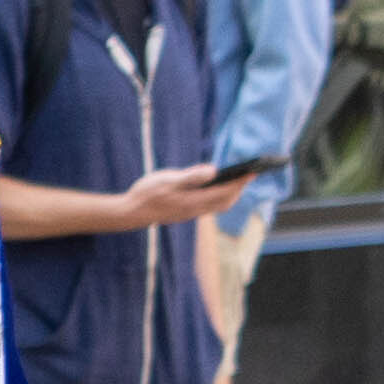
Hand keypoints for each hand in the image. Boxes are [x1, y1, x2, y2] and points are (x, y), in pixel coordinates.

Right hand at [118, 162, 238, 228]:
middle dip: (239, 188)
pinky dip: (217, 196)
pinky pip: (208, 206)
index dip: (241, 182)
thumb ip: (192, 176)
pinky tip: (215, 187)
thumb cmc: (147, 193)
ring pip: (218, 205)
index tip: (253, 171)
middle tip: (249, 174)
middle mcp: (195, 210)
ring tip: (237, 180)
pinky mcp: (184, 213)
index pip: (225, 192)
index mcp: (194, 201)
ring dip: (229, 193)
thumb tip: (214, 170)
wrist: (130, 212)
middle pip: (226, 201)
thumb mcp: (169, 179)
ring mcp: (190, 213)